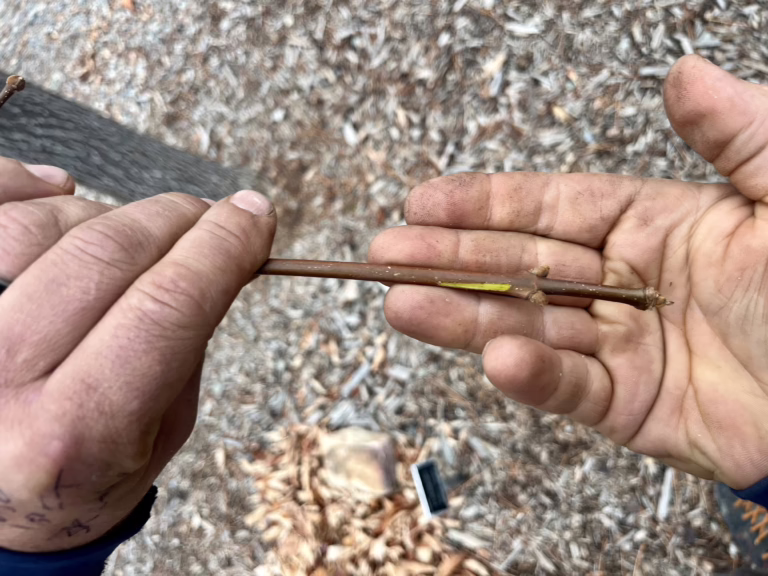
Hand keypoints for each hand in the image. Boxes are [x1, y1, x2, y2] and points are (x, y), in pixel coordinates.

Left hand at [0, 159, 275, 551]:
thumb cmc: (78, 476)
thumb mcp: (160, 431)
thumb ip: (186, 343)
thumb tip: (216, 249)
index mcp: (74, 433)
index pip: (168, 306)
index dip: (222, 248)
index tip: (252, 217)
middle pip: (107, 253)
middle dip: (176, 219)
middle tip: (206, 216)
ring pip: (42, 225)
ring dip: (108, 215)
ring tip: (132, 234)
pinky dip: (23, 185)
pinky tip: (59, 192)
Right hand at [370, 55, 767, 488]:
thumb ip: (740, 137)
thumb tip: (685, 75)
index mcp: (656, 226)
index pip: (552, 208)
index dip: (485, 202)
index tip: (423, 200)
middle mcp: (627, 284)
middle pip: (522, 265)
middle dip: (452, 258)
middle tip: (385, 254)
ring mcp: (624, 347)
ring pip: (530, 325)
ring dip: (464, 316)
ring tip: (401, 303)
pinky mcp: (630, 407)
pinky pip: (573, 389)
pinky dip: (533, 376)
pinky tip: (494, 358)